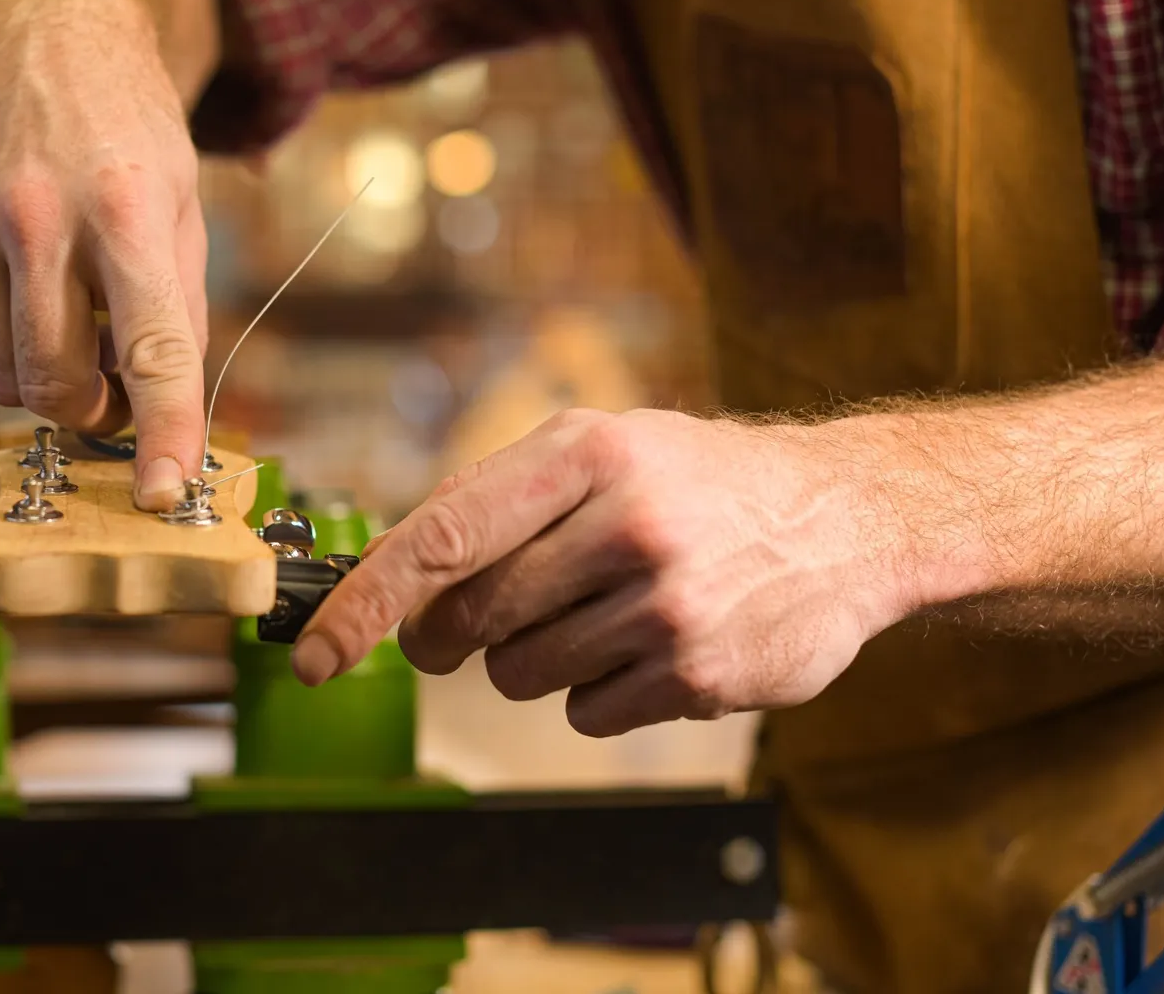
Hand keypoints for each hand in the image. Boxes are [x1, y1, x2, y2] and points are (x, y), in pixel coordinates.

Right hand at [0, 0, 207, 508]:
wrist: (49, 42)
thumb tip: (168, 414)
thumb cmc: (132, 135)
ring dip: (46, 387)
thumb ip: (178, 313)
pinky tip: (28, 315)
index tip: (166, 491)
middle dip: (92, 415)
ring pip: (2, 377)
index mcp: (126, 209)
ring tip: (76, 337)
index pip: (152, 347)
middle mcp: (40, 217)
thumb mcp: (184, 210)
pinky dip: (0, 360)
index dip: (164, 430)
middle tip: (116, 397)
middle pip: (55, 382)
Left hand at [292, 409, 912, 736]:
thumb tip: (389, 572)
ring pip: (521, 673)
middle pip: (472, 618)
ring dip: (534, 658)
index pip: (442, 537)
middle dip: (454, 633)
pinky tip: (645, 645)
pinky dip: (595, 692)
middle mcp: (626, 522)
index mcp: (585, 452)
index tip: (317, 655)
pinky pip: (584, 715)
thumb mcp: (602, 447)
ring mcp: (667, 604)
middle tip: (479, 620)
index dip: (366, 603)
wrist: (846, 518)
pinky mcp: (699, 674)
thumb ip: (497, 499)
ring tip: (600, 611)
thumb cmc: (695, 481)